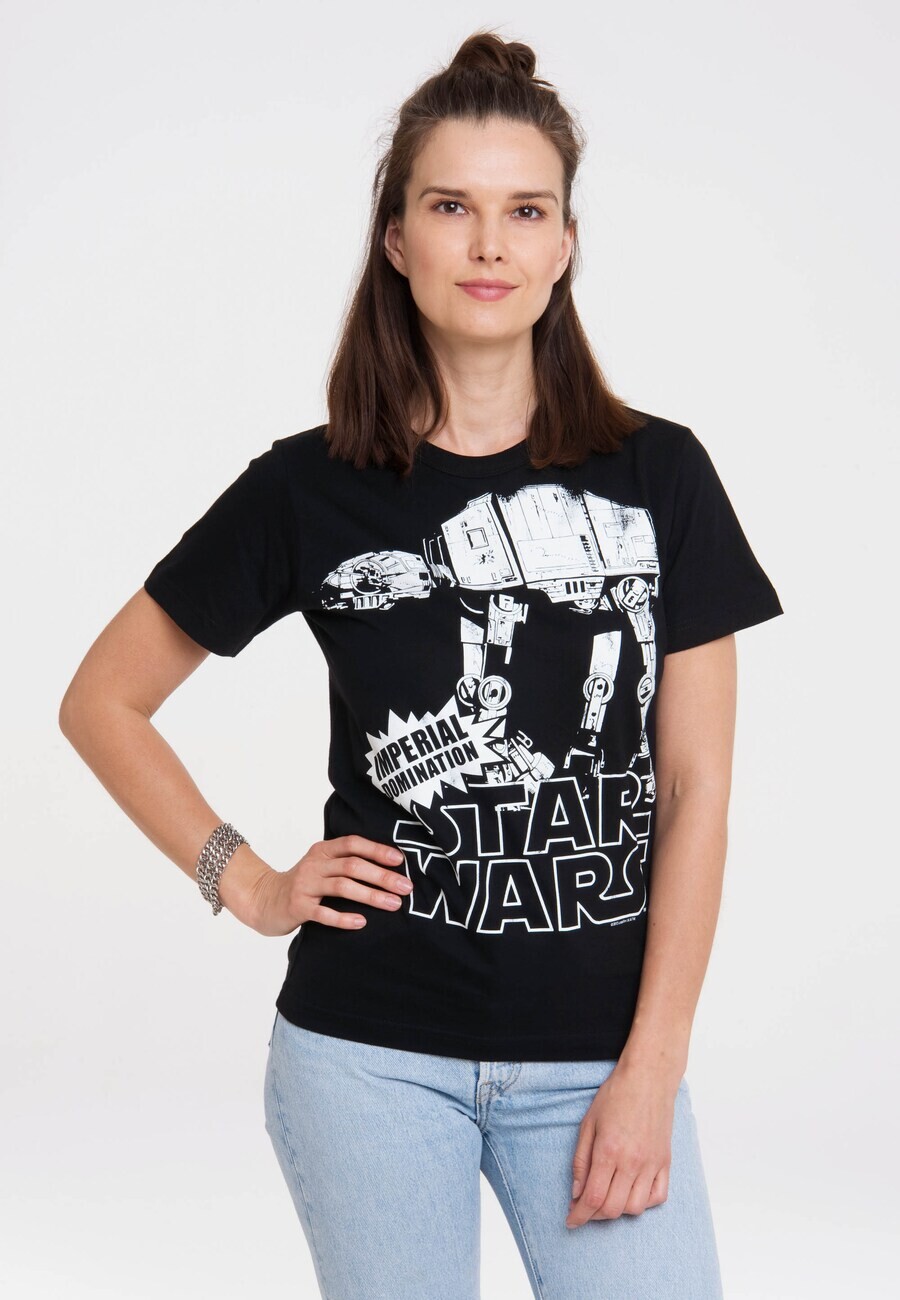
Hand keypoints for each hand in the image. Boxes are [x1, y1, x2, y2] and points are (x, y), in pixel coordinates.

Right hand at [248, 834, 412, 936]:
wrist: (263, 899)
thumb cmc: (303, 884)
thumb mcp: (322, 866)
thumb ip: (345, 863)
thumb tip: (389, 868)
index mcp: (323, 850)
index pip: (353, 844)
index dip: (377, 850)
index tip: (400, 861)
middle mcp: (314, 864)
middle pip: (352, 865)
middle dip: (382, 876)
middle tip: (406, 887)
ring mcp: (305, 885)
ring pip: (342, 886)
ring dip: (371, 895)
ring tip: (393, 904)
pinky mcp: (297, 907)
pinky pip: (324, 913)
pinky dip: (344, 918)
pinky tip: (362, 922)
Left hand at [565, 1062, 679, 1226]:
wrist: (648, 1077)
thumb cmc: (615, 1095)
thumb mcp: (588, 1123)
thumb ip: (581, 1160)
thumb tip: (576, 1192)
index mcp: (609, 1151)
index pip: (593, 1198)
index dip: (579, 1215)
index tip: (571, 1221)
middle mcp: (632, 1162)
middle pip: (612, 1208)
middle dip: (594, 1215)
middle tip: (584, 1208)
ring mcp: (652, 1164)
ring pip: (636, 1208)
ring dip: (618, 1210)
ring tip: (607, 1197)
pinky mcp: (665, 1162)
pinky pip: (658, 1197)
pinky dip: (644, 1203)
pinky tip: (631, 1192)